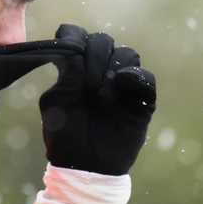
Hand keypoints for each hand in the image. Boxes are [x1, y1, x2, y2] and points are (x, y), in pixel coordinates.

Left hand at [39, 24, 155, 175]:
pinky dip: (135, 75)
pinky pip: (146, 76)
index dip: (74, 36)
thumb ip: (66, 76)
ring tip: (101, 96)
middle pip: (103, 40)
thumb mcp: (56, 104)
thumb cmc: (65, 136)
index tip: (71, 53)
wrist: (85, 168)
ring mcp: (122, 84)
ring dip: (113, 67)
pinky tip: (121, 87)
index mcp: (75, 68)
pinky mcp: (141, 99)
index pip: (76, 35)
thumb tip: (77, 52)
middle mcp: (99, 70)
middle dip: (95, 55)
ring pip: (127, 53)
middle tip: (87, 85)